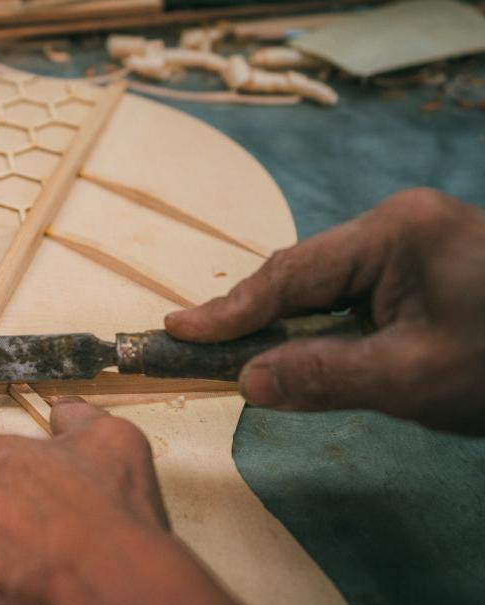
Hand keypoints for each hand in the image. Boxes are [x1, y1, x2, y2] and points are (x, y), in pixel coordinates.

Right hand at [166, 188, 484, 434]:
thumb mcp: (415, 377)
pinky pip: (359, 298)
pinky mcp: (430, 268)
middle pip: (304, 274)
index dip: (229, 309)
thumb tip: (247, 380)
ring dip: (295, 329)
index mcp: (394, 232)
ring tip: (254, 365)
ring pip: (329, 289)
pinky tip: (315, 357)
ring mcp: (417, 243)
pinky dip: (330, 330)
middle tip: (205, 355)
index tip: (175, 331)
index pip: (289, 273)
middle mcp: (399, 224)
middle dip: (258, 319)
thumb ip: (324, 375)